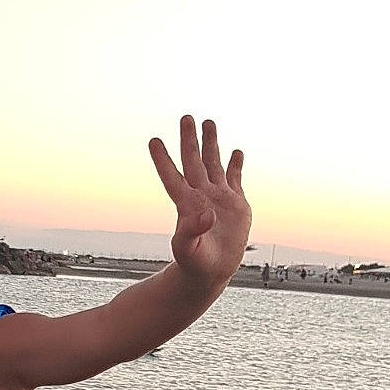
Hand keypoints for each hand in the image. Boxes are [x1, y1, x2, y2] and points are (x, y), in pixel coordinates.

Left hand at [149, 116, 250, 285]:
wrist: (212, 272)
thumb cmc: (194, 264)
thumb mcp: (188, 251)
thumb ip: (191, 233)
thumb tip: (206, 214)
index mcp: (186, 205)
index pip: (172, 177)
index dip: (163, 160)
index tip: (153, 141)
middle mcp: (200, 196)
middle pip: (193, 161)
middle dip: (189, 139)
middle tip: (185, 117)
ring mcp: (218, 197)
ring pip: (214, 164)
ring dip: (211, 144)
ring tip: (208, 122)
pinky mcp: (235, 204)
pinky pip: (235, 179)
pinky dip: (235, 164)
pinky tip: (236, 151)